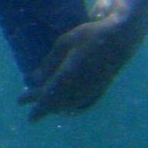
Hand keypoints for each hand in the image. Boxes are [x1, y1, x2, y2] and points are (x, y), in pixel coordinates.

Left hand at [18, 16, 137, 119]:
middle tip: (25, 99)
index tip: (26, 112)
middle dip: (40, 102)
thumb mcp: (64, 43)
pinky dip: (69, 104)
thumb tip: (33, 80)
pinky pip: (82, 101)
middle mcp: (81, 86)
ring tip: (41, 100)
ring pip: (69, 103)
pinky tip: (64, 104)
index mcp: (70, 75)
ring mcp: (92, 88)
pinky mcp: (101, 87)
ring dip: (54, 103)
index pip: (49, 96)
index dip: (38, 107)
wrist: (122, 38)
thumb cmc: (90, 36)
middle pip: (57, 101)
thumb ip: (49, 63)